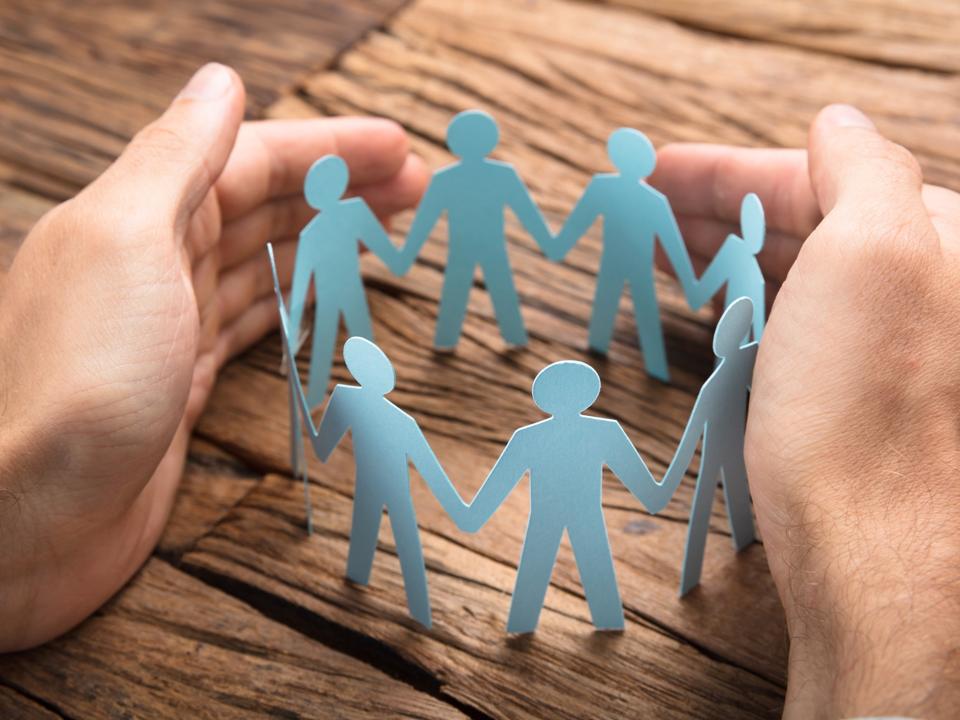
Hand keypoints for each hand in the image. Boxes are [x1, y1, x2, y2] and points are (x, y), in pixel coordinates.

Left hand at [0, 63, 425, 650]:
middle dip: (341, 188)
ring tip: (386, 231)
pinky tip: (326, 293)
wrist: (32, 516)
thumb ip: (175, 157)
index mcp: (139, 215)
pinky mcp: (185, 380)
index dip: (328, 147)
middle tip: (415, 188)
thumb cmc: (80, 379)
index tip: (399, 147)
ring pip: (264, 260)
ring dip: (326, 238)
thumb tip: (221, 80)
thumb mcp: (128, 241)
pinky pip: (254, 320)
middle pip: (264, 206)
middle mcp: (153, 261)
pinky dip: (297, 299)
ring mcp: (170, 323)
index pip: (249, 158)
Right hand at [653, 105, 959, 716]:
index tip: (654, 171)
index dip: (730, 167)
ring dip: (727, 256)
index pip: (827, 174)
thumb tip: (837, 119)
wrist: (875, 565)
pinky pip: (796, 330)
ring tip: (661, 255)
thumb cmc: (867, 416)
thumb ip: (861, 167)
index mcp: (943, 244)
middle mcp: (929, 295)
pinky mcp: (861, 404)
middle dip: (720, 209)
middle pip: (810, 224)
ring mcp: (895, 354)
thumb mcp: (870, 255)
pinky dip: (747, 309)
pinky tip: (712, 313)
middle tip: (642, 209)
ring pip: (800, 277)